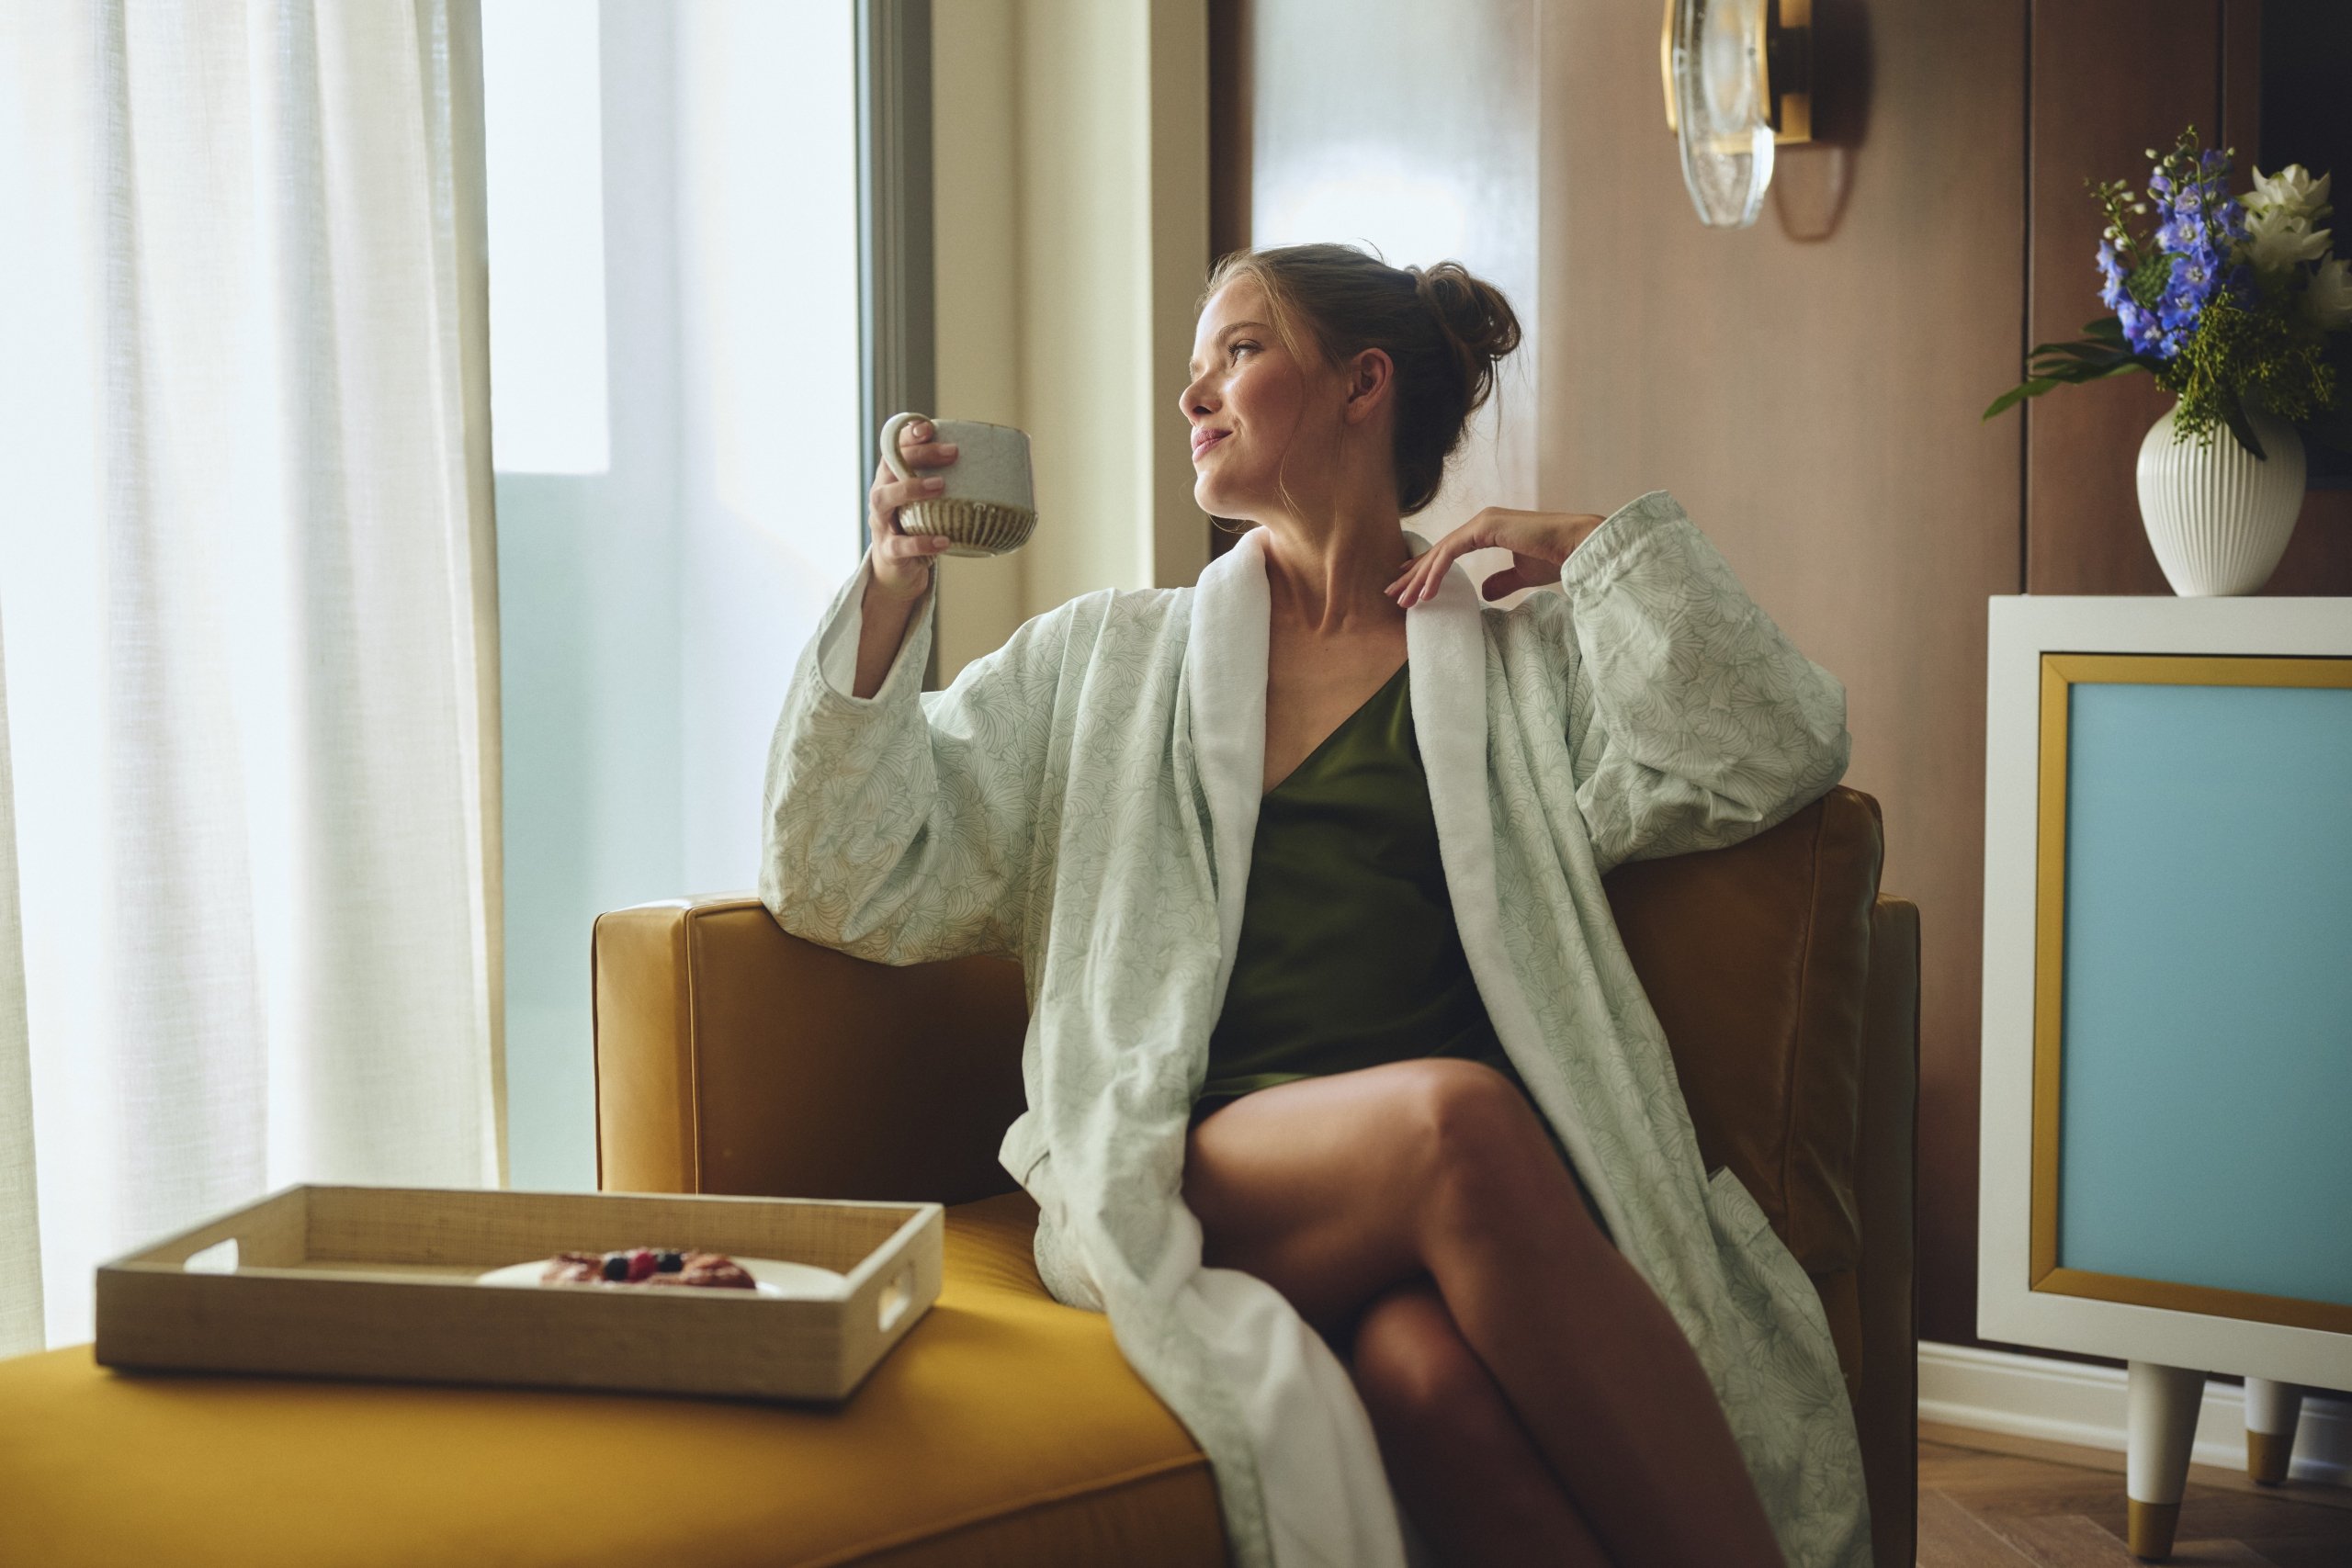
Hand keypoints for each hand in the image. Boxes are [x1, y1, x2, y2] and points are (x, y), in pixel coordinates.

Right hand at [866, 418, 960, 601]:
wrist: (897, 568)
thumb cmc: (919, 526)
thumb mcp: (929, 502)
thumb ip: (951, 483)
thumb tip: (998, 467)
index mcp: (891, 478)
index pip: (894, 448)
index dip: (908, 435)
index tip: (929, 427)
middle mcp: (881, 494)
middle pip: (891, 467)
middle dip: (921, 455)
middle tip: (953, 453)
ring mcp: (881, 522)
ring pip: (885, 498)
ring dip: (912, 488)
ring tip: (941, 486)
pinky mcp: (888, 550)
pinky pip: (901, 545)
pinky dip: (922, 542)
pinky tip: (944, 541)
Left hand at [1384, 507, 1606, 606]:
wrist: (1577, 546)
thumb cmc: (1556, 557)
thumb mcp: (1523, 574)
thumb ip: (1502, 581)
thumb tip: (1484, 592)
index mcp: (1489, 529)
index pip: (1449, 550)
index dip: (1428, 568)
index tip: (1409, 585)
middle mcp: (1482, 522)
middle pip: (1439, 551)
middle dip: (1414, 574)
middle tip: (1393, 594)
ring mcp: (1483, 521)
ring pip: (1441, 552)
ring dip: (1420, 578)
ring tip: (1404, 601)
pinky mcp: (1485, 528)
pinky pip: (1451, 553)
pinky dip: (1436, 573)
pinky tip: (1425, 593)